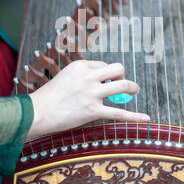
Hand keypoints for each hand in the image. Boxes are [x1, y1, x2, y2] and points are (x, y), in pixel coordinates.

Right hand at [28, 60, 149, 136]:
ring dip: (132, 88)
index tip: (103, 83)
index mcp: (80, 65)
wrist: (37, 112)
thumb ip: (83, 76)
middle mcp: (88, 76)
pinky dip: (134, 116)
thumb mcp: (65, 77)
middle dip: (123, 76)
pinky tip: (146, 118)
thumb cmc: (49, 97)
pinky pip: (119, 112)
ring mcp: (92, 93)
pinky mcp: (93, 111)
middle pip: (118, 69)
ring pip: (123, 86)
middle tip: (122, 84)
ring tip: (134, 92)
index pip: (104, 65)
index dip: (107, 74)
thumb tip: (103, 82)